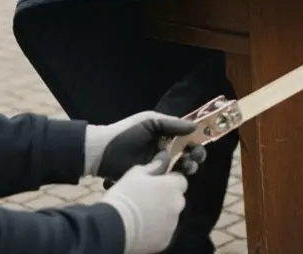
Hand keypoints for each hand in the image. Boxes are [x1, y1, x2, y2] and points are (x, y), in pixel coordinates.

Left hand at [85, 111, 207, 183]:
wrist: (104, 151)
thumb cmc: (127, 133)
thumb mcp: (150, 122)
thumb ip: (173, 124)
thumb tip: (196, 127)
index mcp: (165, 135)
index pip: (186, 139)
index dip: (195, 142)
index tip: (198, 144)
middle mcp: (165, 150)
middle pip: (187, 154)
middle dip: (195, 156)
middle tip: (194, 157)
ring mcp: (159, 166)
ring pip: (181, 168)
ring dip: (189, 167)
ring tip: (188, 166)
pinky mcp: (153, 180)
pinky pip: (168, 180)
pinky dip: (176, 178)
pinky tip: (176, 175)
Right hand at [99, 159, 187, 253]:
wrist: (113, 226)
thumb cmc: (124, 195)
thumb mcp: (135, 174)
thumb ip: (153, 166)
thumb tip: (163, 159)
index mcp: (172, 187)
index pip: (180, 181)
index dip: (169, 181)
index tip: (156, 184)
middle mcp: (177, 205)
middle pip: (177, 199)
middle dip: (167, 198)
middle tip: (147, 200)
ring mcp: (172, 225)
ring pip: (171, 216)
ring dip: (162, 214)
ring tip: (142, 215)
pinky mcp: (165, 241)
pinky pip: (164, 232)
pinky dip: (156, 230)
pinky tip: (142, 228)